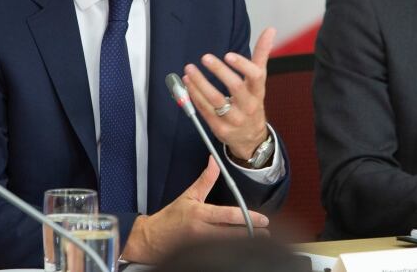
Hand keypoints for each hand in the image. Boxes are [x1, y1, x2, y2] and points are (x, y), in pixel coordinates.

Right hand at [121, 156, 268, 262]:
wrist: (150, 240)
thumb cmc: (170, 218)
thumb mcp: (188, 196)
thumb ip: (205, 180)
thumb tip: (214, 162)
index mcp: (200, 214)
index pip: (229, 216)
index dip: (248, 218)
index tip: (264, 221)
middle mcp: (202, 232)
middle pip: (232, 235)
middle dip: (251, 235)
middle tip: (266, 233)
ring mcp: (201, 246)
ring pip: (227, 246)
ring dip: (242, 242)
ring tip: (257, 239)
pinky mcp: (199, 255)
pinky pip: (219, 251)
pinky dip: (230, 248)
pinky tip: (239, 247)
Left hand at [183, 27, 275, 160]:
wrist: (251, 138)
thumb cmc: (252, 102)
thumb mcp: (259, 81)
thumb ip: (262, 55)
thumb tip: (270, 30)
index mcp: (258, 91)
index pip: (255, 77)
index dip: (242, 65)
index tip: (228, 55)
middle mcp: (248, 105)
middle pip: (235, 87)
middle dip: (219, 71)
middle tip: (205, 58)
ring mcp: (234, 119)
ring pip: (216, 100)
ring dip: (200, 83)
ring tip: (189, 70)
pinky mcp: (220, 128)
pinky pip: (206, 111)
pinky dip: (195, 96)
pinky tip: (188, 84)